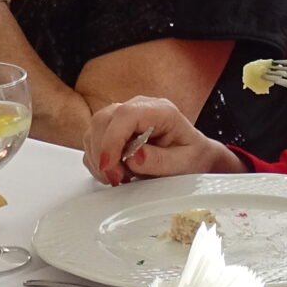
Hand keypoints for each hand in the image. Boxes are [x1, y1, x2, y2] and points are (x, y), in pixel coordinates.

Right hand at [83, 96, 239, 183]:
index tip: (109, 165)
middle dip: (103, 153)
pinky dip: (98, 161)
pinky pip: (93, 142)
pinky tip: (116, 172)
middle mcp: (138, 108)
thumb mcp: (184, 163)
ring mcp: (123, 117)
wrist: (194, 156)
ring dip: (99, 159)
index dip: (112, 139)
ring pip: (94, 130)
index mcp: (160, 110)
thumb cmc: (192, 156)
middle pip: (103, 120)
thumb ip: (160, 160)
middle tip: (117, 178)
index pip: (126, 114)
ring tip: (121, 177)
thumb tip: (133, 157)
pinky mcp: (113, 130)